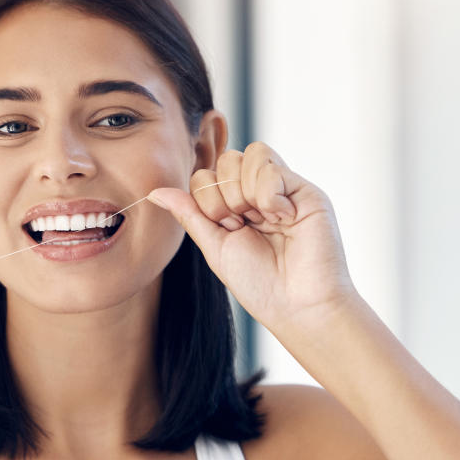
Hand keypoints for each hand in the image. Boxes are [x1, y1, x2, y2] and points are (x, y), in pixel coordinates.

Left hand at [148, 142, 354, 334]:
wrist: (297, 305)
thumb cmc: (260, 284)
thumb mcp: (214, 247)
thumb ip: (190, 214)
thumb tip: (154, 192)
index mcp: (236, 207)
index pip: (206, 175)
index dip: (207, 199)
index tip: (227, 229)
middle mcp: (259, 194)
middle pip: (225, 160)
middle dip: (224, 195)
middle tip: (242, 225)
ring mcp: (283, 189)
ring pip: (248, 154)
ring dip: (244, 191)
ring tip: (262, 221)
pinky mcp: (305, 190)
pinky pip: (271, 164)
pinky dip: (267, 192)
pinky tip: (283, 217)